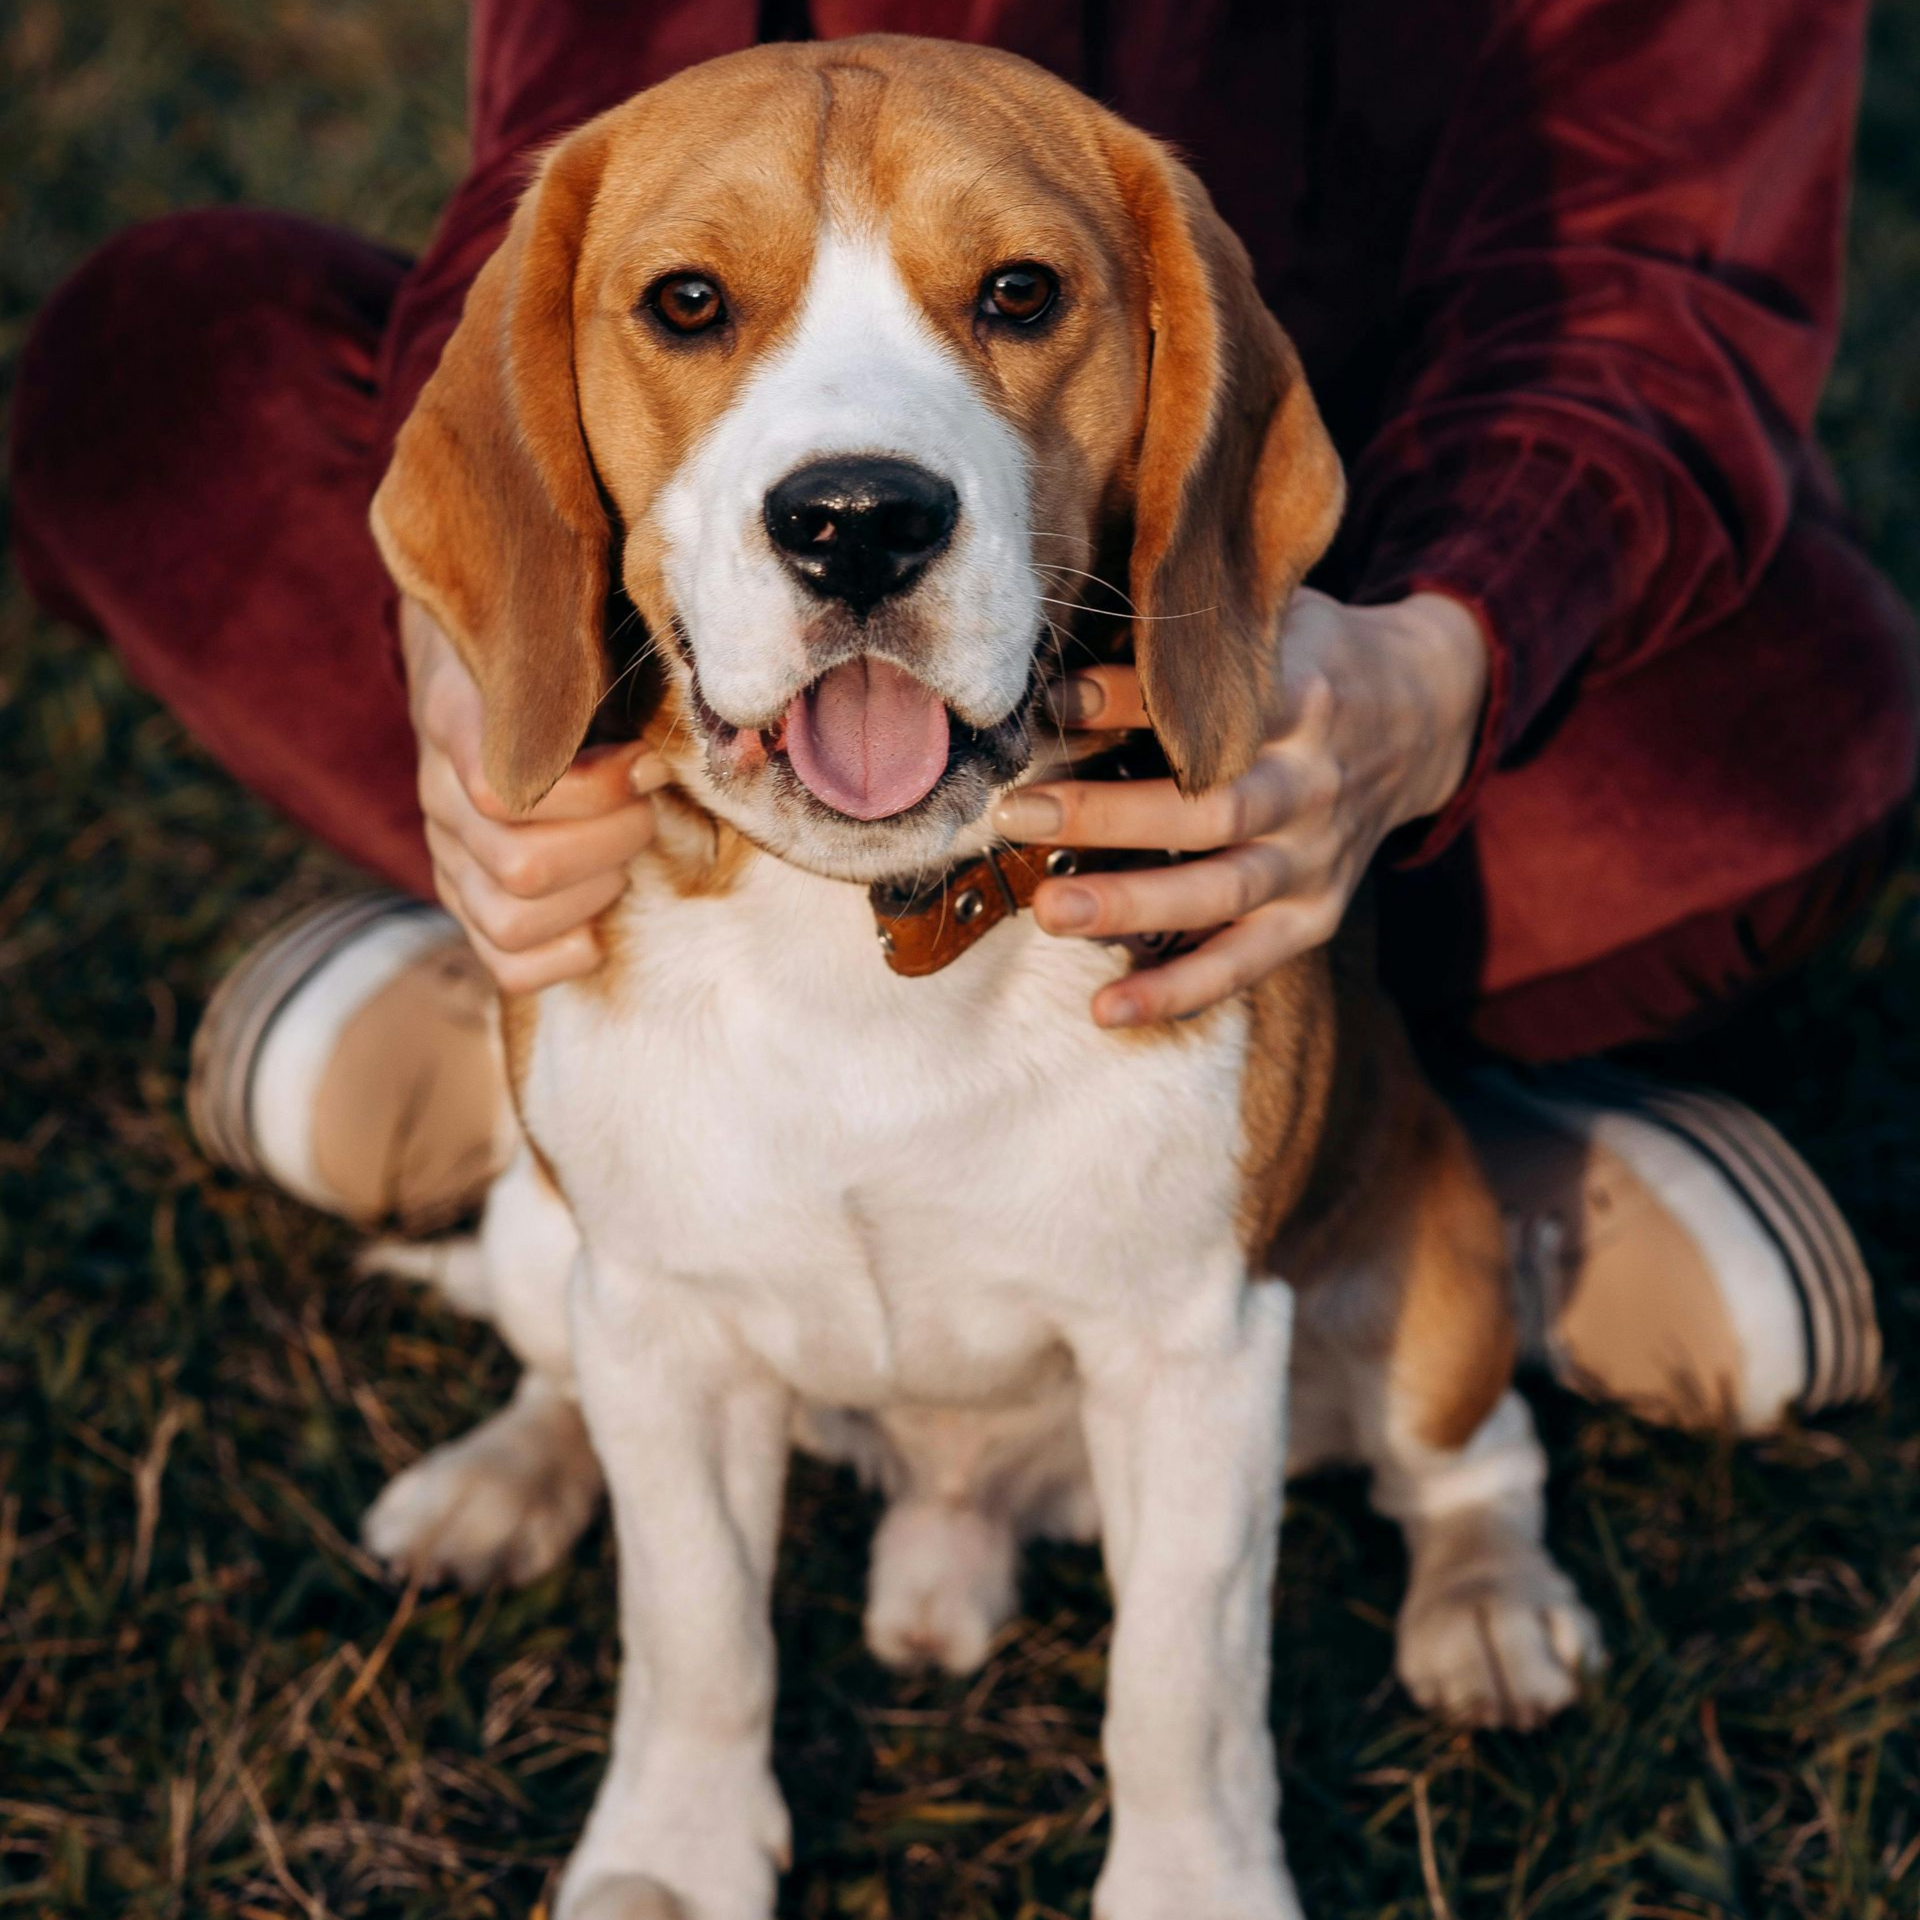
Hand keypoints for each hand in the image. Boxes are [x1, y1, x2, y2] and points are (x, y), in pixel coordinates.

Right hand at [402, 597, 666, 992]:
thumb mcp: (565, 637)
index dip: (595, 791)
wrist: (477, 660)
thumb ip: (601, 664)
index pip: (502, 791)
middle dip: (612, 842)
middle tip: (646, 808)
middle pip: (521, 865)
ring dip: (594, 894)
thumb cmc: (549, 650)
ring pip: (512, 918)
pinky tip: (599, 921)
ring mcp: (447, 853)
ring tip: (624, 854)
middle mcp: (439, 795)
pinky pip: (505, 961)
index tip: (649, 764)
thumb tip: (685, 737)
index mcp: (456, 719)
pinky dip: (563, 954)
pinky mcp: (466, 897)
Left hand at [989, 588, 1488, 1026]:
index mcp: (1302, 698)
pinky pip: (1243, 964)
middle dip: (1107, 814)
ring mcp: (1317, 857)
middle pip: (1210, 809)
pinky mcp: (1315, 915)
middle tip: (1018, 814)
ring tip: (1048, 911)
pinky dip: (1177, 991)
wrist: (1426, 714)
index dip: (1125, 704)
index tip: (1049, 706)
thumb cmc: (1310, 662)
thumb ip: (1186, 649)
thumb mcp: (1268, 626)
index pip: (1211, 708)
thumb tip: (1059, 681)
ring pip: (1220, 891)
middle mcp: (1314, 783)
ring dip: (1130, 905)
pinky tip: (1107, 1008)